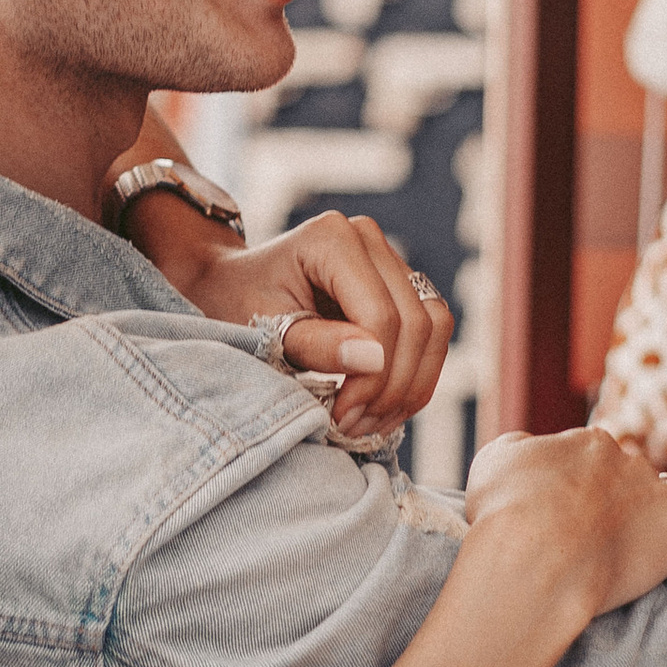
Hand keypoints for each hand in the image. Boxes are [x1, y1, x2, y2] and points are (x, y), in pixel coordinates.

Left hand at [177, 211, 456, 436]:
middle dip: (393, 387)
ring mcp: (389, 258)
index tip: (342, 416)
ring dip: (413, 385)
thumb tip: (373, 360)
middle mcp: (369, 239)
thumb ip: (316, 345)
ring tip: (372, 423)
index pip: (381, 316)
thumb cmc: (237, 303)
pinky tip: (383, 407)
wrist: (230, 284)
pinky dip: (415, 375)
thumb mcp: (264, 330)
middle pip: (417, 322)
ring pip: (435, 327)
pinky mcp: (400, 285)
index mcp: (333, 238)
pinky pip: (431, 332)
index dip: (372, 376)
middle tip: (357, 428)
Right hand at [459, 425, 666, 640]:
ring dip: (655, 511)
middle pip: (626, 478)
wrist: (535, 554)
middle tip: (582, 545)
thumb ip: (520, 449)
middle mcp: (626, 459)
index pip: (587, 461)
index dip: (571, 493)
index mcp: (585, 443)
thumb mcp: (492, 463)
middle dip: (610, 504)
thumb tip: (535, 450)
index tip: (556, 524)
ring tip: (635, 545)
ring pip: (665, 493)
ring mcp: (658, 493)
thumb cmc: (505, 513)